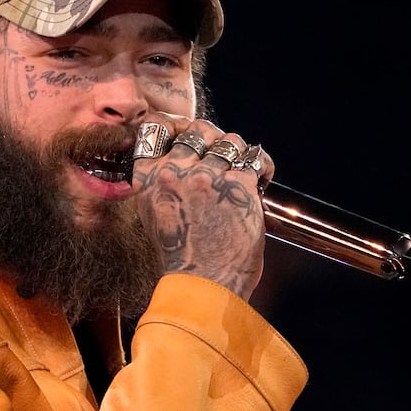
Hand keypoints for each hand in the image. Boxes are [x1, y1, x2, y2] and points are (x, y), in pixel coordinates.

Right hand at [130, 115, 274, 299]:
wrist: (203, 285)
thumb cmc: (181, 257)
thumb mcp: (155, 215)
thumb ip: (162, 183)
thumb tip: (182, 154)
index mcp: (147, 178)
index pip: (156, 128)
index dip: (176, 125)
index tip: (188, 133)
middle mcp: (175, 172)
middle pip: (198, 130)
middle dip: (214, 138)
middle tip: (222, 156)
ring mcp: (207, 177)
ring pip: (230, 142)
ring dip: (239, 154)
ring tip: (242, 172)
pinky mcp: (238, 186)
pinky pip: (255, 160)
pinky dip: (263, 167)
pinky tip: (262, 180)